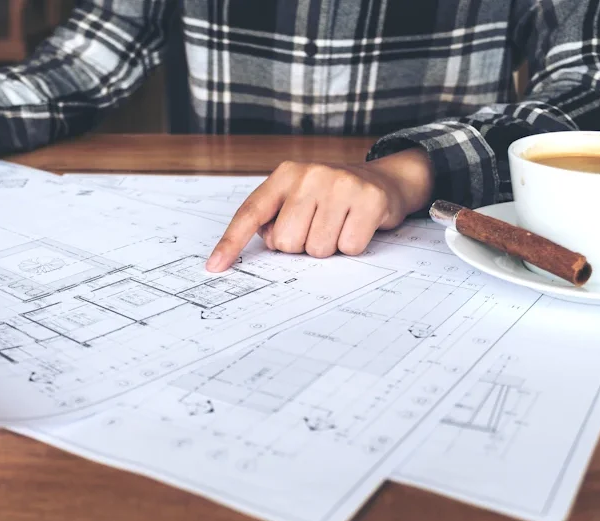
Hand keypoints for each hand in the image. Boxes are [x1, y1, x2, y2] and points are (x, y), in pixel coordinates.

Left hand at [205, 147, 433, 271]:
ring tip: (339, 225)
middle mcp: (310, 175)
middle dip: (301, 245)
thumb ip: (274, 219)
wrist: (384, 181)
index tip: (215, 267)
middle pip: (286, 242)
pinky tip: (358, 226)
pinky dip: (353, 246)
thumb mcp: (298, 198)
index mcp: (285, 175)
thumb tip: (265, 246)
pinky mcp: (369, 199)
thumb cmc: (331, 198)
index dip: (231, 243)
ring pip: (317, 249)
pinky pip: (348, 248)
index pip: (250, 213)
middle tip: (318, 227)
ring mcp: (341, 185)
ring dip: (329, 247)